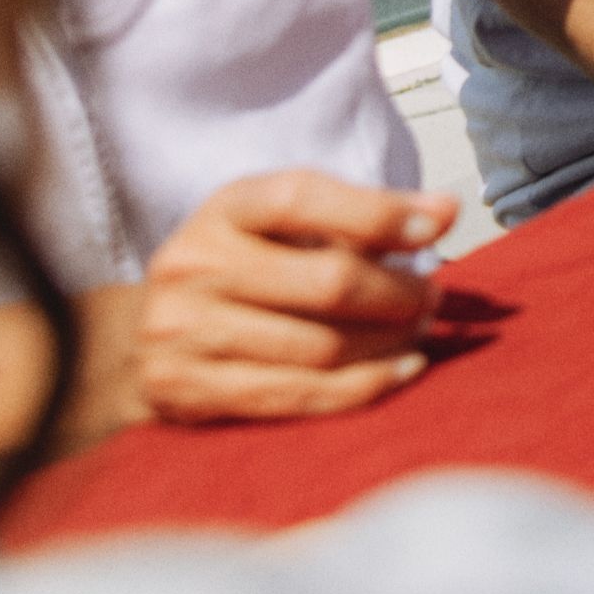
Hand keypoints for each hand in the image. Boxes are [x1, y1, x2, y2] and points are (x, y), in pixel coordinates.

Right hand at [136, 171, 454, 423]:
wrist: (146, 329)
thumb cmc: (244, 265)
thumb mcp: (288, 223)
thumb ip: (364, 215)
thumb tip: (447, 211)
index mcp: (225, 209)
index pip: (303, 198)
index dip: (378, 212)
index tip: (438, 226)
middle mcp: (194, 265)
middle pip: (326, 282)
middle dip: (397, 293)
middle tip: (432, 297)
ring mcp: (182, 332)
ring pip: (319, 347)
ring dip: (388, 343)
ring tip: (419, 333)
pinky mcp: (187, 390)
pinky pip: (296, 395)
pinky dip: (363, 386)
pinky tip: (402, 370)